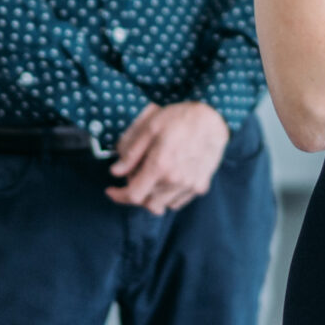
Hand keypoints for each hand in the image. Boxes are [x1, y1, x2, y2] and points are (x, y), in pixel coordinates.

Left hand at [106, 102, 230, 214]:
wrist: (213, 118)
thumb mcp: (150, 128)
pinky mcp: (200, 186)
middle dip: (135, 192)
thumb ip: (132, 153)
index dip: (118, 196)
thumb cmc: (180, 118)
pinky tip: (168, 180)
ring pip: (162, 205)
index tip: (111, 190)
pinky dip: (168, 197)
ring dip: (152, 196)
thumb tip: (116, 172)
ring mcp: (189, 185)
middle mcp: (174, 180)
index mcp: (160, 166)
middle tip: (135, 176)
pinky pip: (178, 202)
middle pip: (146, 202)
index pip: (133, 195)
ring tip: (152, 177)